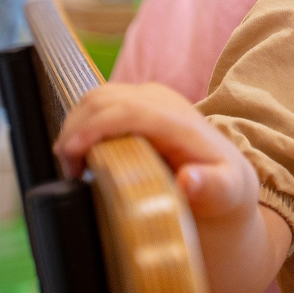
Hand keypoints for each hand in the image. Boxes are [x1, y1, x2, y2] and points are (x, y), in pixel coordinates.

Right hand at [54, 82, 258, 224]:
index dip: (93, 128)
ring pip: (95, 98)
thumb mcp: (226, 194)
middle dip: (75, 130)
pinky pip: (99, 104)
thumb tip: (189, 179)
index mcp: (180, 121)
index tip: (71, 155)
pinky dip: (81, 125)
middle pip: (103, 100)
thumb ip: (212, 187)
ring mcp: (149, 99)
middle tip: (68, 170)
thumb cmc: (224, 190)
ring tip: (72, 165)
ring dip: (74, 127)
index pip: (127, 111)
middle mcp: (163, 102)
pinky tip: (81, 154)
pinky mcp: (138, 104)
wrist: (226, 180)